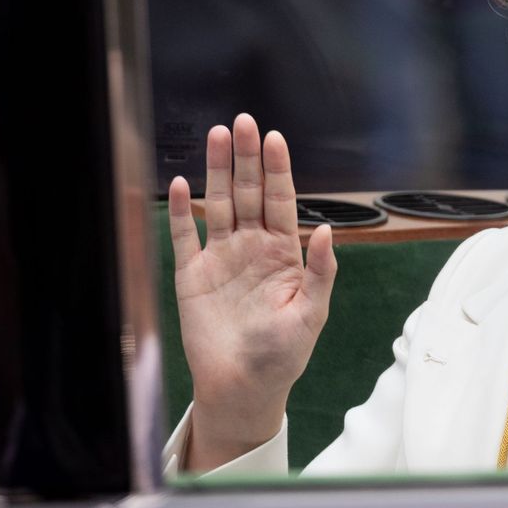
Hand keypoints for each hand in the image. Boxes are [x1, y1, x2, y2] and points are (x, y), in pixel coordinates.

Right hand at [167, 114, 335, 470]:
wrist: (244, 386)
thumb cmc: (283, 354)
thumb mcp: (311, 313)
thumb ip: (321, 272)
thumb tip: (326, 230)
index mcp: (284, 253)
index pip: (280, 201)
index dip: (278, 170)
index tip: (276, 139)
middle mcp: (252, 248)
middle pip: (248, 192)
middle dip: (247, 157)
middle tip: (244, 122)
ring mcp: (221, 258)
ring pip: (218, 205)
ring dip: (217, 171)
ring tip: (218, 136)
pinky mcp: (192, 276)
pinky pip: (185, 237)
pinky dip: (183, 212)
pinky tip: (182, 184)